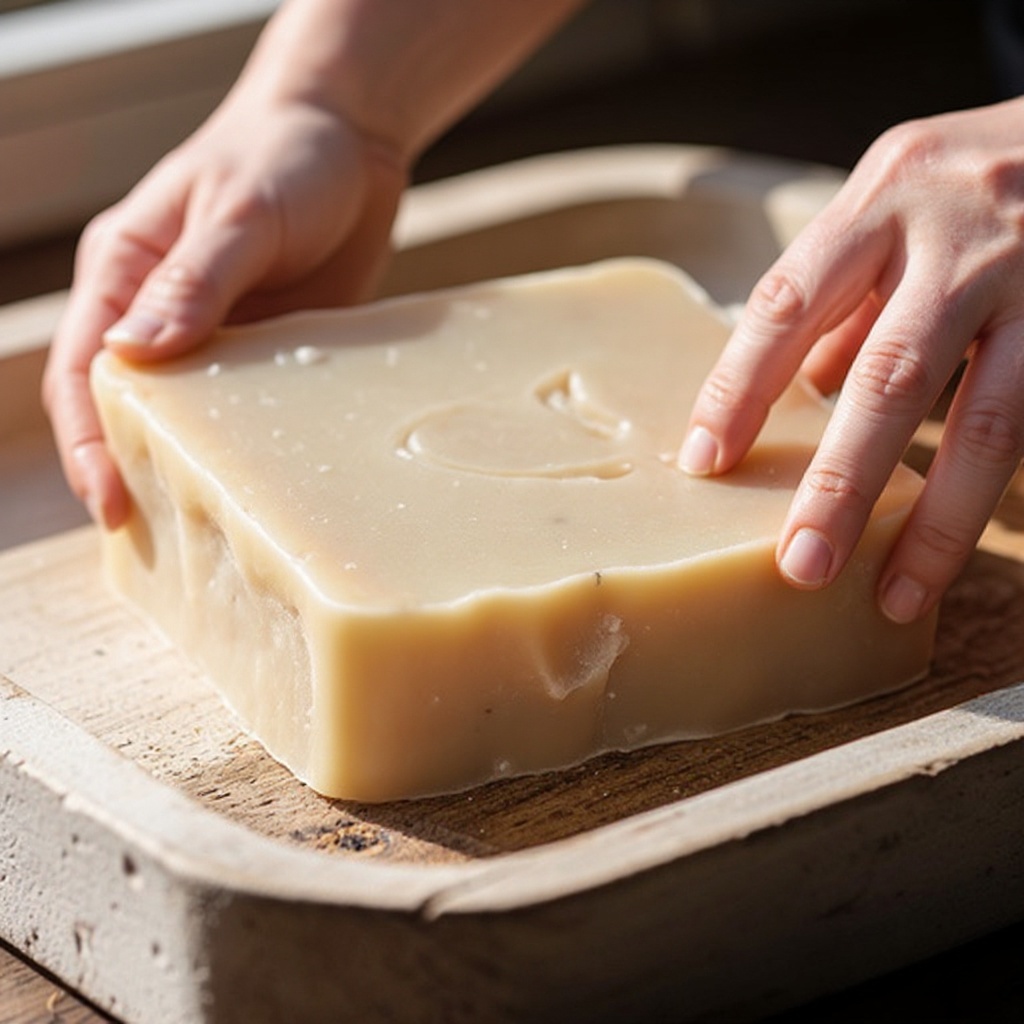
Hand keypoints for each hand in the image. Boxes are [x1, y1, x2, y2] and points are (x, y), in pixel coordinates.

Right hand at [42, 91, 405, 528]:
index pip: (84, 369)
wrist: (352, 142)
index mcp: (125, 271)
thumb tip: (134, 352)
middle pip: (128, 405)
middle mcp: (161, 312)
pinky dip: (256, 445)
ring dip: (195, 466)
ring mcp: (220, 336)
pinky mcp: (272, 349)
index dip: (86, 439)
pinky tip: (273, 482)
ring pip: (193, 415)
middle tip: (153, 537)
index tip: (107, 499)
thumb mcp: (240, 213)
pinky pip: (257, 406)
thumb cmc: (283, 157)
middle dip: (130, 468)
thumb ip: (194, 281)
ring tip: (208, 530)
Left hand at [680, 98, 1023, 622]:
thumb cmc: (978, 175)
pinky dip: (997, 488)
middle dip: (840, 481)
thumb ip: (846, 295)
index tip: (705, 463)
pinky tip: (961, 544)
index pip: (788, 303)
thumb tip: (798, 391)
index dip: (740, 388)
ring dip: (935, 520)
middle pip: (889, 375)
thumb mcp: (897, 203)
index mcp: (885, 197)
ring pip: (988, 420)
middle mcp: (961, 234)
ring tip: (895, 592)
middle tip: (800, 563)